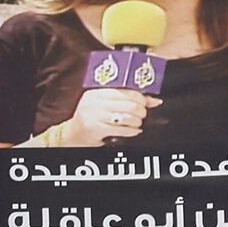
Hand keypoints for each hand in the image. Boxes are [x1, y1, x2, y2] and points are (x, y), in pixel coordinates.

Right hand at [30, 88, 157, 146]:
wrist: (72, 135)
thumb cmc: (91, 119)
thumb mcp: (105, 105)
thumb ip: (127, 100)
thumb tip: (155, 101)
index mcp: (96, 92)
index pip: (125, 90)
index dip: (140, 97)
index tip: (145, 103)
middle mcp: (94, 102)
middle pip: (129, 104)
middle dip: (141, 111)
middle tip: (142, 114)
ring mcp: (94, 115)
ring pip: (127, 117)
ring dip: (137, 122)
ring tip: (137, 123)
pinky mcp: (95, 129)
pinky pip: (122, 129)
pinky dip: (132, 131)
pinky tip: (133, 131)